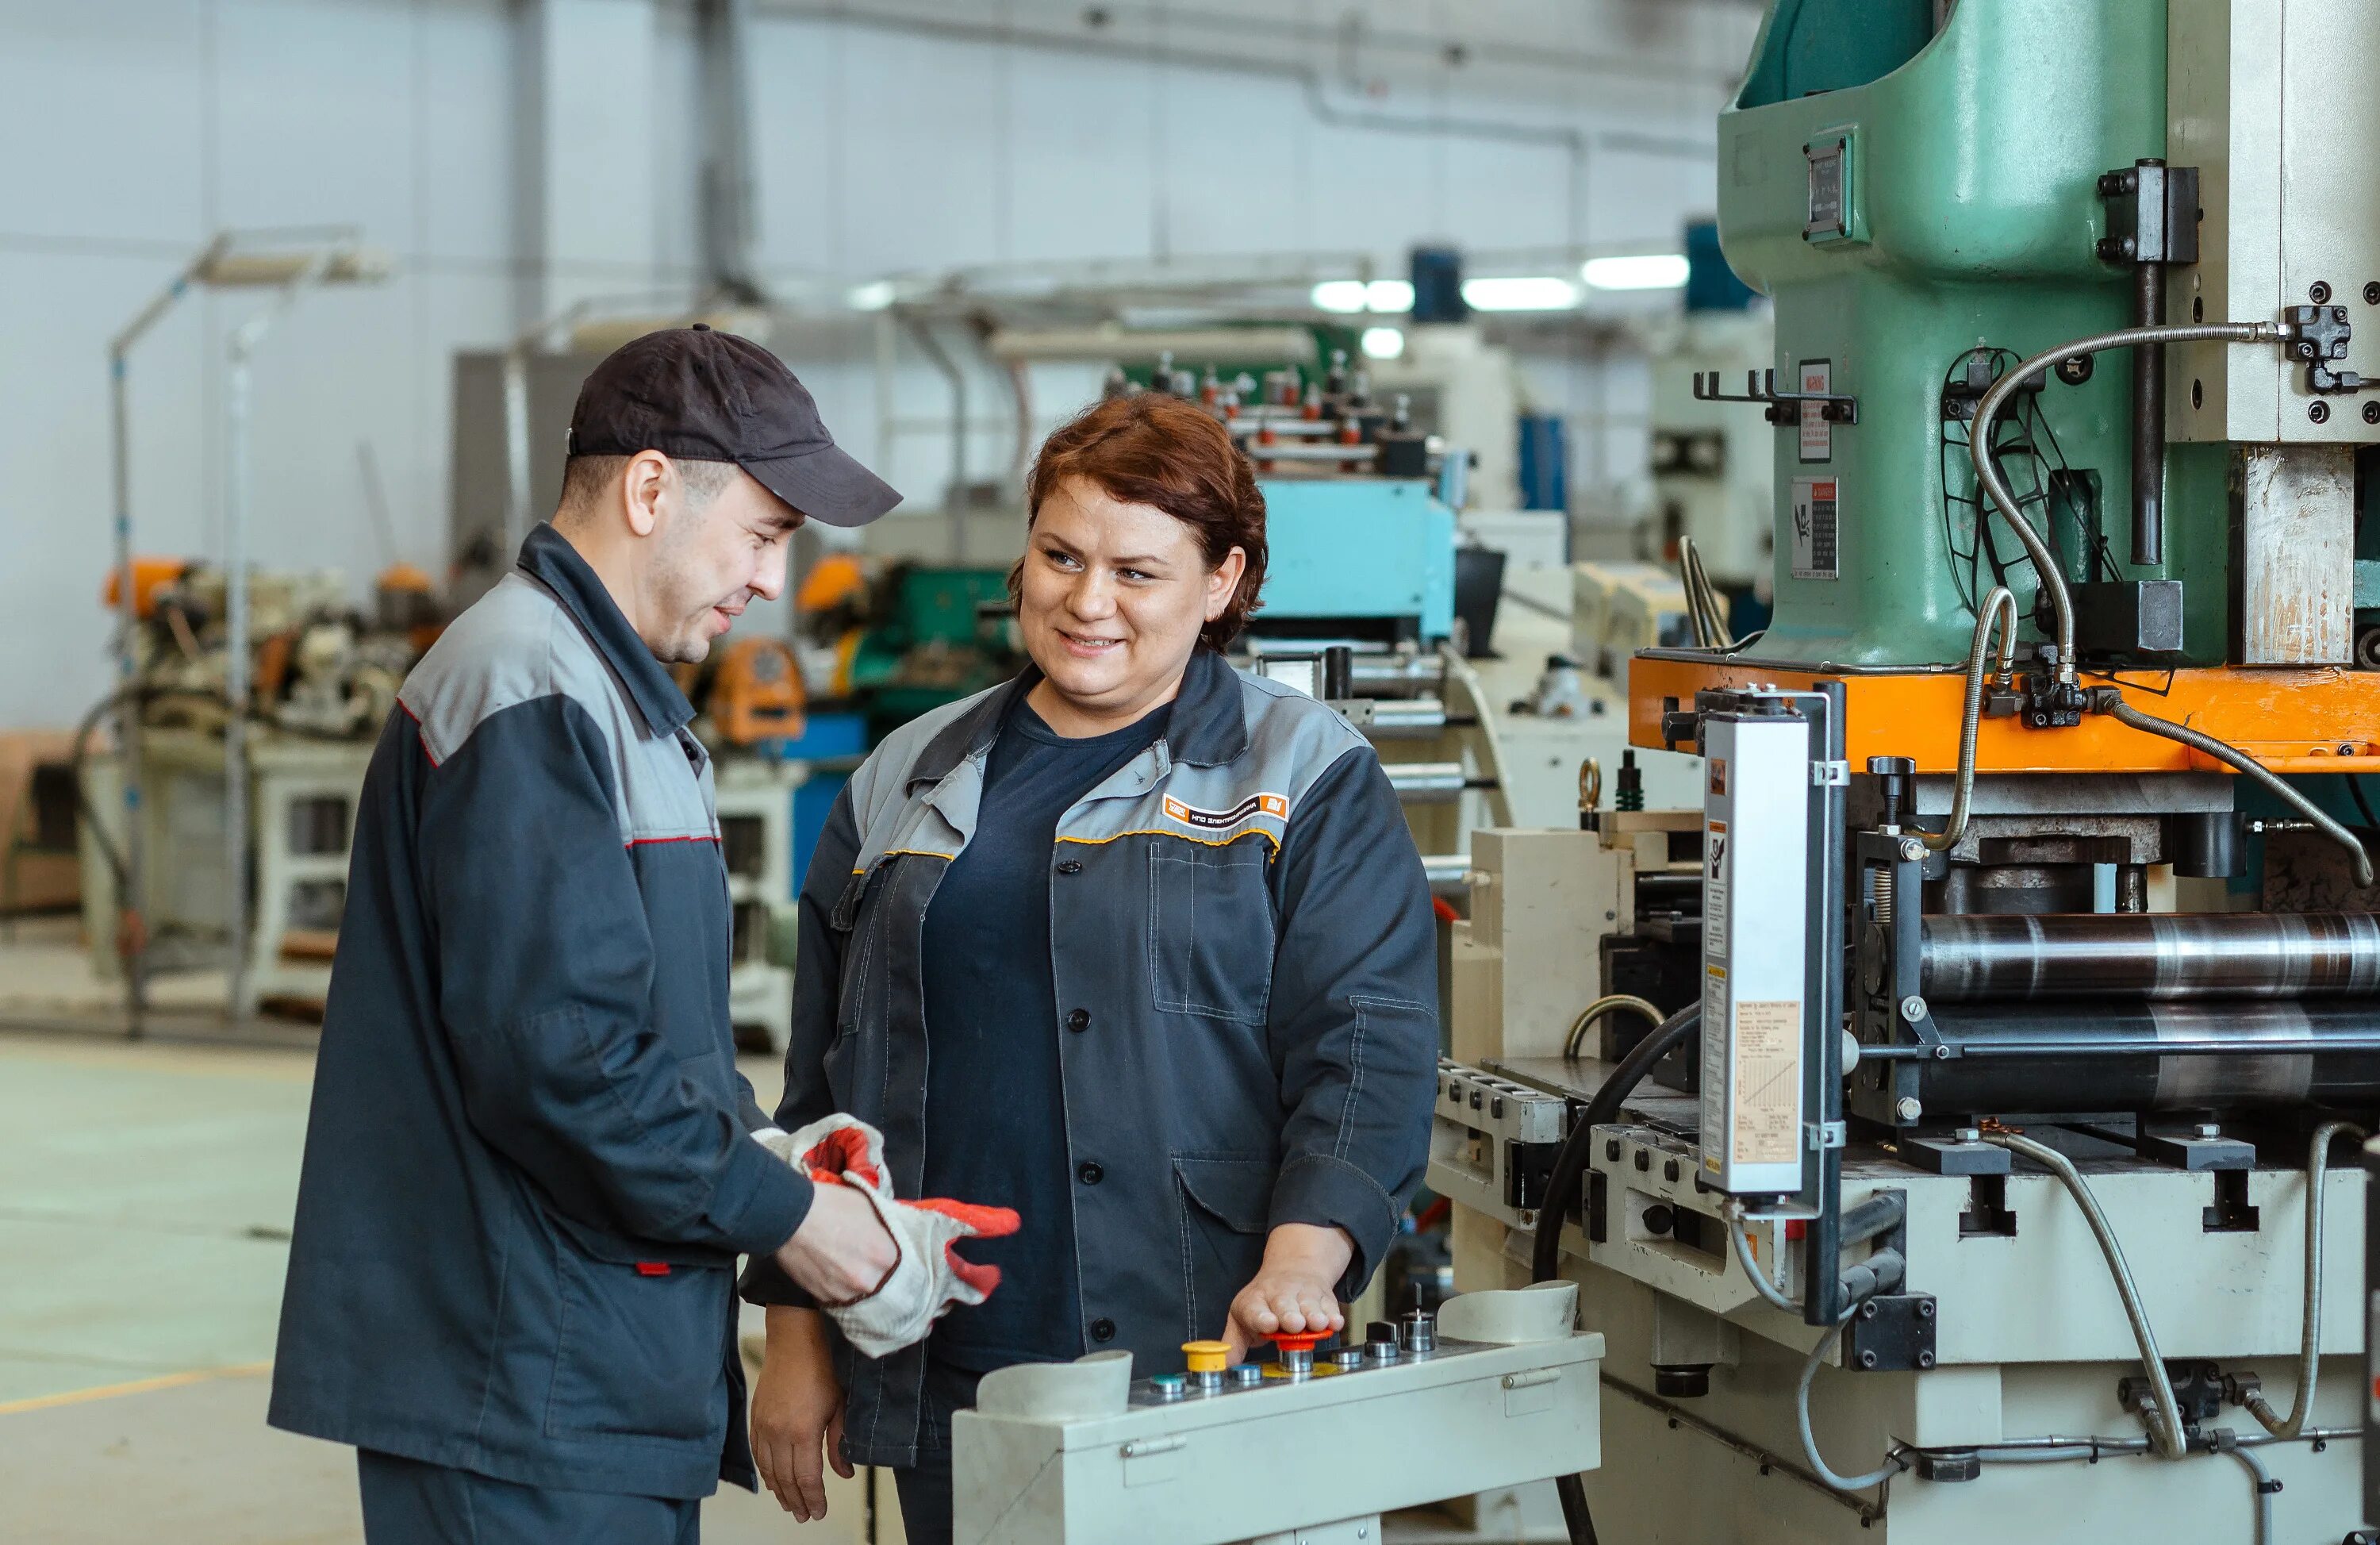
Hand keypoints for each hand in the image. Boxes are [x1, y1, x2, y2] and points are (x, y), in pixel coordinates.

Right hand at [751, 1308, 852, 1519]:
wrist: (793, 1342)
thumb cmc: (822, 1370)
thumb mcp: (840, 1407)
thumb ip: (840, 1443)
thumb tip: (844, 1474)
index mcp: (803, 1433)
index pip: (807, 1478)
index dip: (814, 1499)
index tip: (819, 1513)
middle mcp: (779, 1434)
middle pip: (786, 1479)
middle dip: (797, 1501)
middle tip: (805, 1516)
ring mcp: (764, 1427)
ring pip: (769, 1470)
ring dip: (779, 1491)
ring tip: (790, 1505)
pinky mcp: (755, 1419)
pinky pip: (757, 1454)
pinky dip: (765, 1472)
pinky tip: (772, 1481)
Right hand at [774, 1179, 899, 1304]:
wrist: (788, 1216)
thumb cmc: (830, 1204)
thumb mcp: (869, 1205)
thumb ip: (886, 1227)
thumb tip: (893, 1235)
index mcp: (884, 1256)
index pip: (902, 1265)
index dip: (895, 1259)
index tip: (889, 1255)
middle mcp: (868, 1281)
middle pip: (884, 1284)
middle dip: (880, 1275)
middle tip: (870, 1263)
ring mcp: (845, 1293)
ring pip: (862, 1295)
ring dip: (859, 1285)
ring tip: (850, 1269)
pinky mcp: (823, 1299)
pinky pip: (841, 1298)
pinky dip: (841, 1289)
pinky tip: (836, 1275)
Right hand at [819, 1192, 1020, 1358]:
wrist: (790, 1217)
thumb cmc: (836, 1204)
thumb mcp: (882, 1207)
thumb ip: (911, 1226)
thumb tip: (939, 1240)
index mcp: (896, 1251)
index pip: (943, 1273)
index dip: (967, 1280)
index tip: (986, 1280)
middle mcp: (880, 1279)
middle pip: (926, 1304)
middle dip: (944, 1302)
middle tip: (954, 1299)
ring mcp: (858, 1297)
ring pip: (902, 1320)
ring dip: (919, 1319)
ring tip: (928, 1317)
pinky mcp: (839, 1308)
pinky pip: (873, 1329)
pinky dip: (889, 1329)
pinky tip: (898, 1324)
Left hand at [1223, 1223, 1354, 1362]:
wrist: (1292, 1269)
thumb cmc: (1264, 1302)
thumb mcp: (1241, 1319)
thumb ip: (1232, 1346)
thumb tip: (1222, 1367)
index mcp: (1254, 1302)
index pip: (1255, 1310)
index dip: (1261, 1318)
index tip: (1268, 1324)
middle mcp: (1279, 1295)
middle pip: (1284, 1305)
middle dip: (1289, 1315)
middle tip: (1294, 1324)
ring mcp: (1303, 1294)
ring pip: (1309, 1304)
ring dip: (1313, 1315)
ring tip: (1317, 1323)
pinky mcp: (1323, 1297)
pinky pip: (1330, 1307)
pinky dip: (1333, 1315)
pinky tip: (1335, 1322)